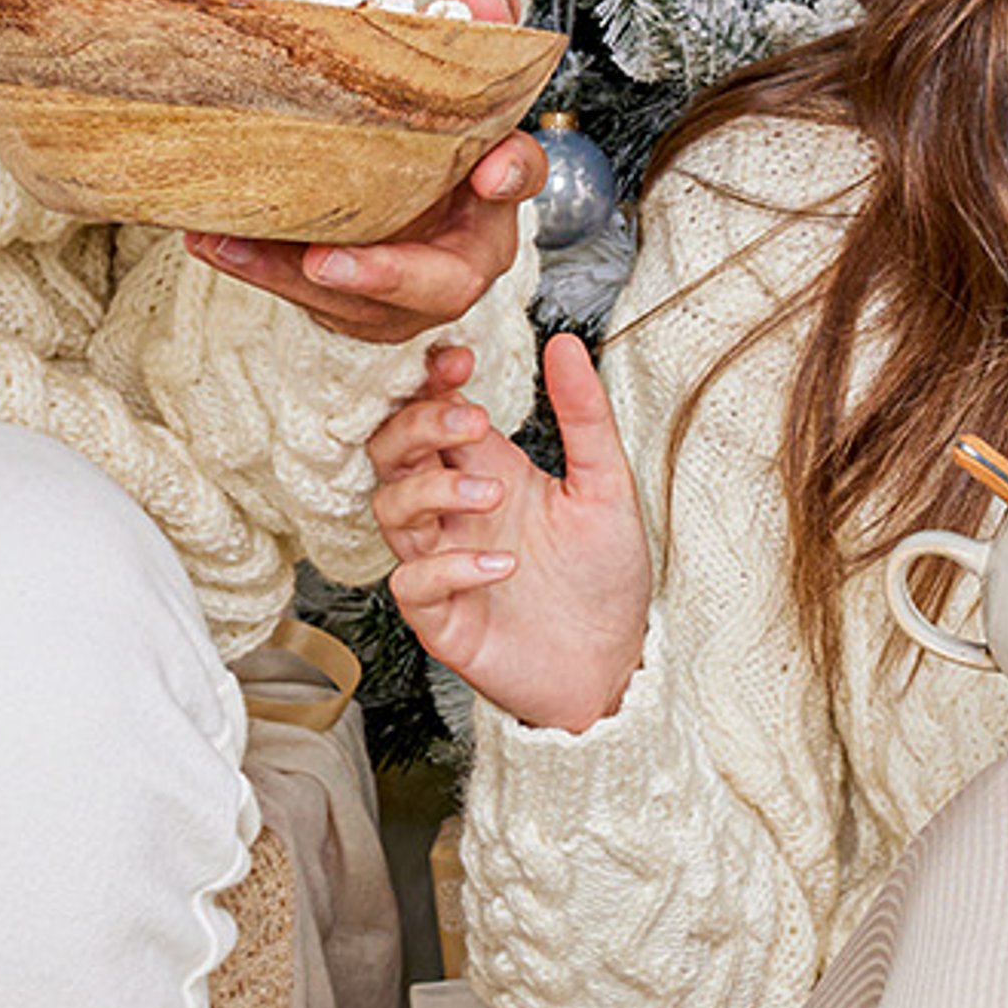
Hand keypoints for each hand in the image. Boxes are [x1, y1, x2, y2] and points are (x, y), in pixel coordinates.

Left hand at [187, 0, 541, 346]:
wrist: (396, 192)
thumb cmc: (430, 136)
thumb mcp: (457, 69)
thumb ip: (476, 23)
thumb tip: (482, 1)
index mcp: (493, 192)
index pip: (520, 176)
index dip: (512, 173)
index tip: (489, 172)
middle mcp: (461, 252)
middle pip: (443, 283)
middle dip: (384, 276)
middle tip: (323, 261)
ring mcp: (408, 291)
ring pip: (359, 303)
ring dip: (290, 276)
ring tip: (233, 242)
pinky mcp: (356, 306)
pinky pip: (307, 299)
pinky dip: (259, 268)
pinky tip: (214, 238)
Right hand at [367, 330, 652, 733]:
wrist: (617, 664)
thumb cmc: (606, 577)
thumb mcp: (608, 486)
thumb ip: (585, 417)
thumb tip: (567, 343)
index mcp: (489, 472)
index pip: (432, 414)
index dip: (430, 384)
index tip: (458, 362)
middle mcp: (456, 514)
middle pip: (392, 452)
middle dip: (418, 427)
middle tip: (471, 424)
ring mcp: (443, 564)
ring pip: (391, 511)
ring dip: (433, 493)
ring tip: (492, 497)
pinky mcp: (443, 620)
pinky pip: (414, 585)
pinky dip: (450, 568)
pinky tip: (501, 565)